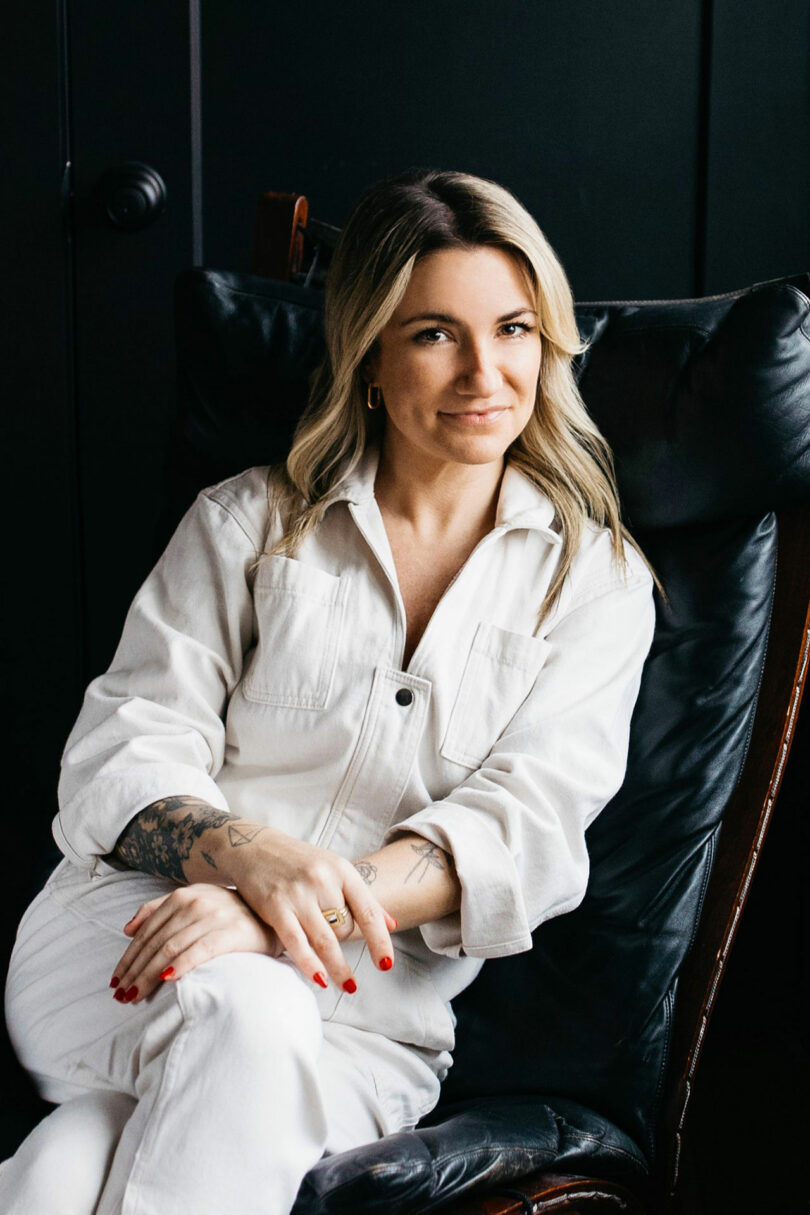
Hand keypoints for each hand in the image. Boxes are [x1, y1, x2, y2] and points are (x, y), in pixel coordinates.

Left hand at [110, 884, 280, 1003]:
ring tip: (135, 995)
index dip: (128, 957)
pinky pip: (199, 951)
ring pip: (170, 948)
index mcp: (183, 896)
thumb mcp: (194, 902)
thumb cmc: (229, 914)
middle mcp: (195, 903)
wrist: (272, 917)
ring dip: (148, 974)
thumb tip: (127, 929)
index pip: (146, 931)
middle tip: (121, 994)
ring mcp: (213, 917)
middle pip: (155, 942)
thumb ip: (159, 910)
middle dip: (134, 970)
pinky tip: (166, 979)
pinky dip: (180, 965)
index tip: (116, 980)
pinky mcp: (230, 932)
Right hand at [226, 828, 395, 993]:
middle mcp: (322, 880)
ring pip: (325, 940)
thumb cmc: (299, 862)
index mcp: (342, 870)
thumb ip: (361, 897)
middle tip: (347, 966)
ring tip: (348, 987)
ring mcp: (298, 894)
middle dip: (345, 945)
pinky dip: (309, 964)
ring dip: (338, 968)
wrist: (254, 846)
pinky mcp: (275, 906)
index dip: (380, 941)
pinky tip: (320, 980)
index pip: (368, 911)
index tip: (386, 965)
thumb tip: (392, 924)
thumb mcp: (334, 869)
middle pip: (345, 928)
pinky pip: (297, 942)